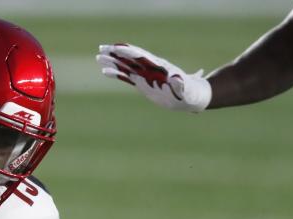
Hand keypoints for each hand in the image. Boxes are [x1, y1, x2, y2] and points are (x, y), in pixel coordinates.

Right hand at [96, 43, 210, 112]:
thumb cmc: (191, 93)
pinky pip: (127, 77)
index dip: (129, 52)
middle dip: (116, 53)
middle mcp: (150, 68)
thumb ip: (180, 85)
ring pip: (127, 66)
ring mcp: (146, 75)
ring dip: (113, 62)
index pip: (141, 56)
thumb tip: (176, 79)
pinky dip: (117, 73)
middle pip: (131, 58)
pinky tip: (105, 71)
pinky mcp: (143, 83)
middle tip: (101, 49)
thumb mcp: (186, 90)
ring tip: (98, 57)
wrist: (193, 96)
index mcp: (158, 67)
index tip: (116, 48)